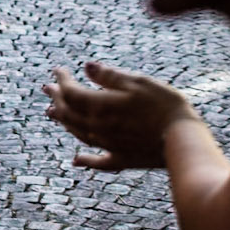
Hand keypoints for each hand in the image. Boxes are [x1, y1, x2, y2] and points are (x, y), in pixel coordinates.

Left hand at [45, 61, 196, 170]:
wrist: (183, 139)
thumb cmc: (163, 105)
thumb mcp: (137, 82)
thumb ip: (109, 76)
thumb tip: (87, 67)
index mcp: (99, 106)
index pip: (71, 92)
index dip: (62, 80)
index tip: (57, 70)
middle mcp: (98, 128)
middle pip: (69, 113)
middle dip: (56, 99)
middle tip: (47, 89)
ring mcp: (109, 146)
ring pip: (78, 134)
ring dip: (64, 122)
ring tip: (53, 113)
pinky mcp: (122, 159)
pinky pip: (98, 161)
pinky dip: (85, 160)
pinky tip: (76, 160)